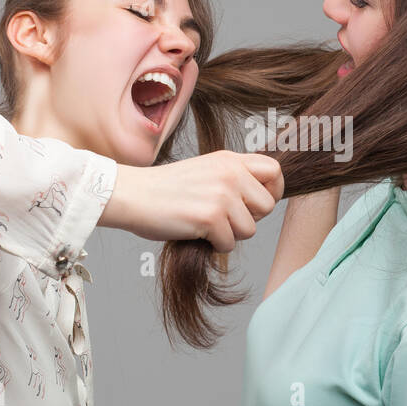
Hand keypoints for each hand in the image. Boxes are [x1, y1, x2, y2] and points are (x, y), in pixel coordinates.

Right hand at [98, 151, 283, 251]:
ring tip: (205, 225)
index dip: (273, 191)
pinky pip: (229, 244)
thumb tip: (264, 201)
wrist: (132, 195)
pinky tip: (194, 232)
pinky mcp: (211, 217)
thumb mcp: (205, 171)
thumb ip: (232, 178)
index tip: (256, 205)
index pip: (274, 171)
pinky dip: (213, 245)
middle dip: (251, 219)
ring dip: (229, 235)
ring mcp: (222, 194)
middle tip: (225, 219)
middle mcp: (230, 173)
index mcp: (229, 159)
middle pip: (268, 205)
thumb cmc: (165, 190)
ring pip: (250, 229)